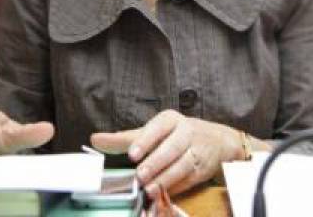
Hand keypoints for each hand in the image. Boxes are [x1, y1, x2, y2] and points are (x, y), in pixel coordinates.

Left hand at [91, 110, 242, 195]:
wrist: (217, 141)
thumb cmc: (176, 135)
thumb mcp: (152, 132)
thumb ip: (124, 138)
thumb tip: (95, 139)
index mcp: (170, 119)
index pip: (157, 128)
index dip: (145, 141)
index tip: (132, 154)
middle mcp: (186, 131)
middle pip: (171, 148)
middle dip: (155, 163)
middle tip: (140, 175)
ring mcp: (198, 150)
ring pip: (182, 165)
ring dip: (165, 178)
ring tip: (149, 188)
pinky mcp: (204, 168)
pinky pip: (190, 178)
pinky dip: (177, 187)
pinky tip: (164, 193)